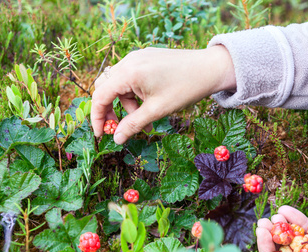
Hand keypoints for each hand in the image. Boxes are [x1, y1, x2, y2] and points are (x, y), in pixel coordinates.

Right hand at [91, 46, 235, 143]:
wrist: (210, 68)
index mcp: (129, 72)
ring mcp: (137, 57)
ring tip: (147, 122)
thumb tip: (117, 139)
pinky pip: (131, 78)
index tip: (101, 134)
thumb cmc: (185, 88)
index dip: (97, 116)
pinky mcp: (146, 58)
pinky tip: (150, 106)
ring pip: (120, 85)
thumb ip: (133, 124)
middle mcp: (129, 61)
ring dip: (127, 105)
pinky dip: (135, 94)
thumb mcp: (157, 110)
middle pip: (106, 88)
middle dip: (110, 110)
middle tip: (120, 128)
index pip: (100, 95)